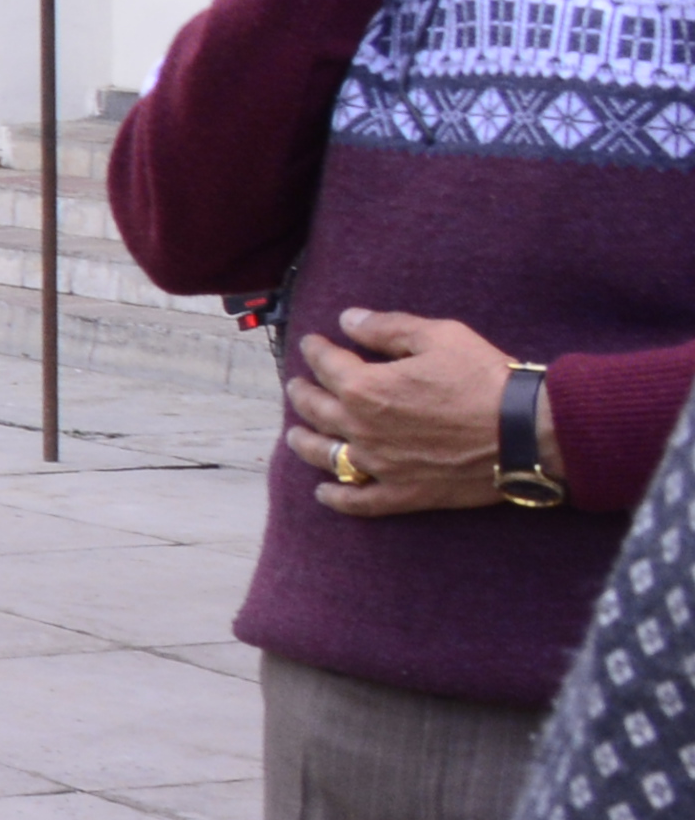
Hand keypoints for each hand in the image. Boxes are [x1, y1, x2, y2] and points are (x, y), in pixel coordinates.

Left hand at [287, 308, 531, 513]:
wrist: (524, 432)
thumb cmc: (484, 379)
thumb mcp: (438, 337)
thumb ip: (387, 327)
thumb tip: (349, 319)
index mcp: (365, 388)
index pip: (326, 365)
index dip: (316, 350)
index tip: (312, 344)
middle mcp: (362, 428)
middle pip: (316, 410)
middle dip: (302, 393)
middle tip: (297, 385)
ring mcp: (379, 464)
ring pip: (326, 455)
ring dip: (305, 443)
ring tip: (295, 434)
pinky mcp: (402, 493)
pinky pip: (358, 500)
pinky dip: (337, 497)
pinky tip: (324, 492)